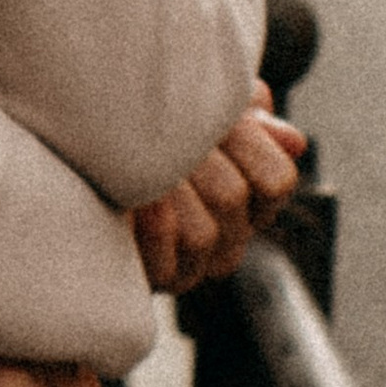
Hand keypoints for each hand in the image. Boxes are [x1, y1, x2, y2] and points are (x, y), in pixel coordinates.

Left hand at [129, 91, 305, 295]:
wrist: (91, 156)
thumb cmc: (154, 124)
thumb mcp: (206, 106)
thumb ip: (250, 114)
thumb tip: (294, 142)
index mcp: (254, 196)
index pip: (276, 180)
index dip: (245, 143)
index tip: (216, 118)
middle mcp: (232, 236)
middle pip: (232, 197)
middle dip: (192, 157)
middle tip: (162, 132)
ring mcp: (196, 263)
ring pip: (201, 233)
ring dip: (164, 190)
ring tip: (138, 163)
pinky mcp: (156, 280)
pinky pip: (167, 264)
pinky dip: (150, 226)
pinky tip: (133, 198)